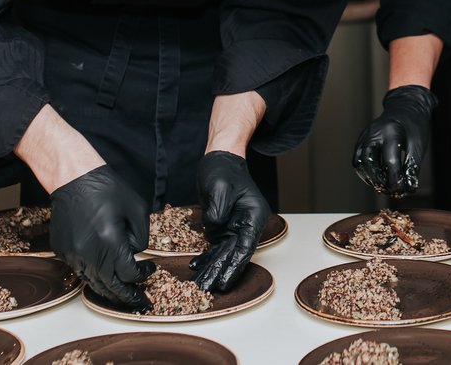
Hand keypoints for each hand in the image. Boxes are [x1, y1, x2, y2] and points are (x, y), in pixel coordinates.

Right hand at [49, 165, 154, 310]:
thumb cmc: (107, 190)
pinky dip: (94, 277)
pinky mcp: (62, 252)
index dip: (143, 275)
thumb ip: (141, 237)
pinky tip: (104, 276)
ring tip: (123, 295)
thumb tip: (134, 254)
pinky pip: (80, 271)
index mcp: (110, 241)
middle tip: (140, 300)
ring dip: (110, 290)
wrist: (74, 179)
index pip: (129, 274)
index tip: (150, 270)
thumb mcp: (137, 209)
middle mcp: (89, 252)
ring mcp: (72, 254)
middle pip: (111, 286)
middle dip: (128, 296)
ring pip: (93, 283)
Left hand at [190, 151, 269, 292]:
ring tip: (200, 285)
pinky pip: (215, 247)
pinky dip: (206, 258)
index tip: (225, 282)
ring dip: (212, 269)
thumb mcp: (220, 187)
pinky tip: (197, 268)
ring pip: (224, 254)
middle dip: (220, 272)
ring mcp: (235, 227)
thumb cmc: (223, 170)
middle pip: (234, 254)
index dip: (235, 266)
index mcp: (254, 216)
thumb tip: (214, 228)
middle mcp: (247, 225)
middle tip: (207, 290)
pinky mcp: (223, 227)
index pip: (246, 247)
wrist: (219, 160)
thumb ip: (218, 210)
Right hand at [352, 85, 435, 197]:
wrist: (406, 107)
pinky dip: (366, 170)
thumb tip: (407, 188)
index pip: (390, 162)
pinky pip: (358, 157)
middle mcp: (374, 133)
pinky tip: (377, 176)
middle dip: (379, 180)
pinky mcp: (362, 138)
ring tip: (383, 185)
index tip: (400, 190)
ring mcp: (366, 135)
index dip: (394, 180)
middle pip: (369, 163)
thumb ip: (412, 168)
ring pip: (359, 162)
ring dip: (369, 177)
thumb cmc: (414, 125)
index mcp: (391, 133)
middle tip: (390, 190)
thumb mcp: (418, 146)